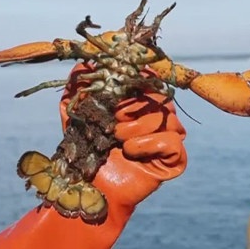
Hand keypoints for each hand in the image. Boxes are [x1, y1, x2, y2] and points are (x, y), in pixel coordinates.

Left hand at [59, 62, 186, 209]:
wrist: (90, 186)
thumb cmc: (85, 147)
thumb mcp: (74, 112)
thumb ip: (77, 86)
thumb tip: (83, 62)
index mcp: (139, 100)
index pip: (148, 78)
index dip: (134, 78)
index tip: (116, 87)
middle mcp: (158, 115)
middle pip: (159, 96)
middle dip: (131, 106)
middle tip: (113, 120)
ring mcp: (168, 136)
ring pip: (165, 118)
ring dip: (135, 127)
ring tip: (117, 139)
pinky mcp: (175, 159)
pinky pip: (172, 143)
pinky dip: (148, 144)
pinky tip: (131, 152)